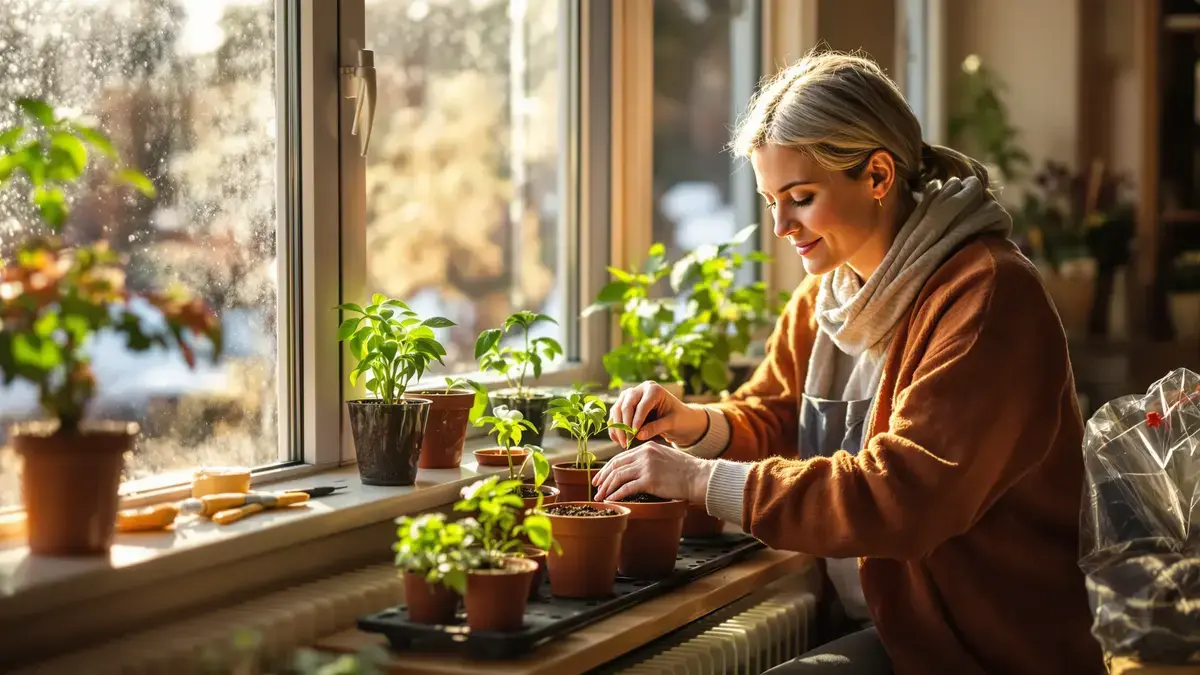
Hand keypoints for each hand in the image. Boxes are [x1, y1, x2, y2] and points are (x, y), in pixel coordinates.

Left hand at [592, 441, 713, 503]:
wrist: (698, 477)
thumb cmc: (684, 471)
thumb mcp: (664, 457)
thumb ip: (649, 460)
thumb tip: (635, 470)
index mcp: (646, 448)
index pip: (620, 457)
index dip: (607, 468)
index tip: (600, 476)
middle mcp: (644, 454)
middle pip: (615, 465)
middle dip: (603, 477)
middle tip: (595, 487)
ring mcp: (646, 467)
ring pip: (618, 477)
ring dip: (606, 488)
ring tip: (600, 497)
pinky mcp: (649, 480)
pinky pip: (626, 488)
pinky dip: (616, 495)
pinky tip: (611, 500)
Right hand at [608, 381, 708, 447]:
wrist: (681, 418)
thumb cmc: (680, 419)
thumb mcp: (672, 423)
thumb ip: (656, 427)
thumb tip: (638, 435)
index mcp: (653, 389)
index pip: (642, 405)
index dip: (636, 421)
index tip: (634, 436)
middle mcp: (640, 389)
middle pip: (626, 405)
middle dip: (624, 425)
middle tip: (626, 442)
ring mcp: (630, 396)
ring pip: (617, 410)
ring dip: (617, 427)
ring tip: (623, 443)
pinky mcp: (625, 405)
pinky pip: (615, 415)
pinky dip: (615, 428)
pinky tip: (617, 440)